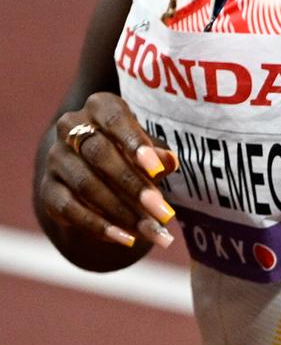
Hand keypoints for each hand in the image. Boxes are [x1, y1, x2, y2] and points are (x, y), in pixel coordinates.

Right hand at [39, 93, 178, 250]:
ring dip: (123, 212)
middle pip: (100, 156)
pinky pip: (71, 209)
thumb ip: (158, 154)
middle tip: (164, 212)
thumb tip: (168, 162)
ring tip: (153, 231)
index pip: (116, 120)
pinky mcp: (48, 190)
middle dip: (134, 186)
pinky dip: (99, 226)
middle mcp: (71, 128)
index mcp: (100, 106)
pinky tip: (127, 238)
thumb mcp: (149, 148)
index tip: (159, 170)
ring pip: (87, 185)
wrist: (96, 170)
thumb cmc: (133, 151)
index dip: (136, 144)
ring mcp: (56, 159)